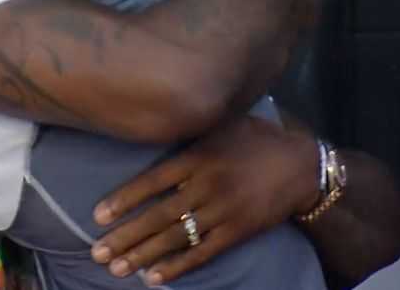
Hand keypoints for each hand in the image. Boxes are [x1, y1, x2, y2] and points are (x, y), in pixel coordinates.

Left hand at [90, 115, 322, 284]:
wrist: (301, 165)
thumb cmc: (256, 139)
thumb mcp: (221, 125)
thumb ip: (190, 131)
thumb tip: (154, 125)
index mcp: (199, 156)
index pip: (153, 180)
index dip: (124, 199)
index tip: (99, 215)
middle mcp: (207, 184)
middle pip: (159, 214)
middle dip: (126, 235)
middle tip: (98, 252)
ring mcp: (223, 211)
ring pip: (176, 237)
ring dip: (143, 255)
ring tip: (116, 268)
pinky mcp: (237, 232)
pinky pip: (202, 252)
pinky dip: (177, 266)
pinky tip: (154, 277)